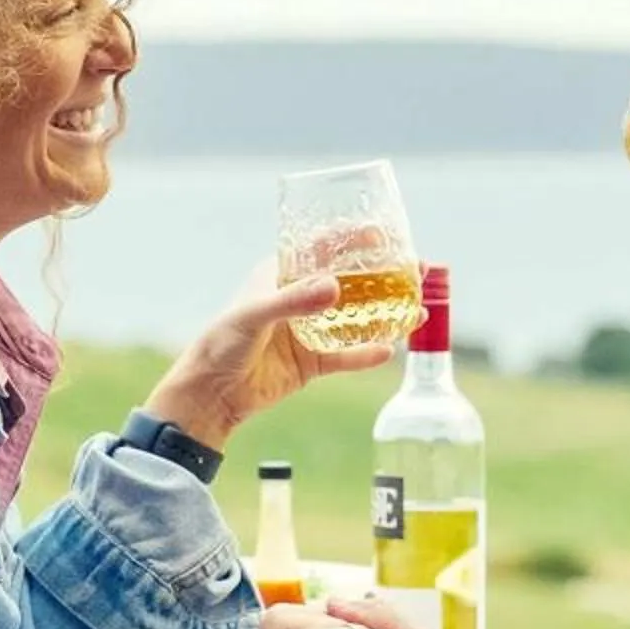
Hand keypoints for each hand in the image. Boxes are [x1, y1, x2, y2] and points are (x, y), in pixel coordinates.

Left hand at [143, 261, 395, 449]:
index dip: (354, 239)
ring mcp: (308, 331)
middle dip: (384, 276)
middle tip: (417, 270)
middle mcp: (299, 299)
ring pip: (356, 319)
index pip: (323, 248)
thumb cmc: (221, 343)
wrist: (211, 394)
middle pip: (350, 282)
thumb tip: (336, 288)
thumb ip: (294, 302)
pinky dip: (366, 354)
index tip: (384, 234)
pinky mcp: (311, 362)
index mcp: (282, 275)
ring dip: (385, 315)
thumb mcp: (255, 315)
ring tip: (418, 311)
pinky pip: (346, 356)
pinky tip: (389, 349)